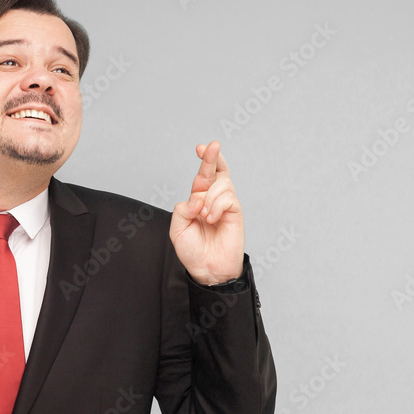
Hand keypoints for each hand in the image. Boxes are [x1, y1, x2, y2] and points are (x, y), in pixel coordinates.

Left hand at [168, 141, 244, 284]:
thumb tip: (197, 198)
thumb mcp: (177, 229)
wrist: (207, 268)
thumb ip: (182, 209)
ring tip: (205, 217)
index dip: (204, 160)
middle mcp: (212, 199)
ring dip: (210, 198)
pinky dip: (217, 206)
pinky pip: (228, 198)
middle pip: (217, 171)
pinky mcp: (236, 212)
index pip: (202, 175)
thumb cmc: (192, 250)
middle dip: (213, 157)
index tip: (200, 147)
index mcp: (198, 200)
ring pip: (221, 184)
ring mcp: (226, 205)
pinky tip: (212, 219)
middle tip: (213, 145)